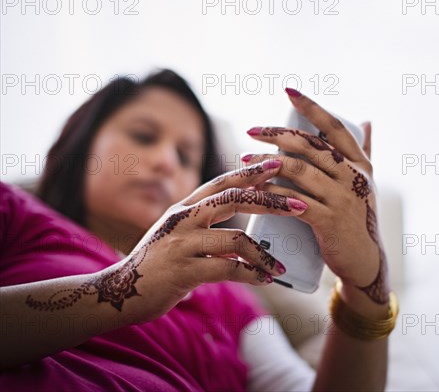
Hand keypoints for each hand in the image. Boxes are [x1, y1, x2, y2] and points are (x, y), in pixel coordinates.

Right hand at [89, 159, 307, 322]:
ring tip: (280, 265)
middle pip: (233, 199)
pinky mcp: (182, 271)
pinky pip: (227, 269)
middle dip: (270, 200)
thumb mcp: (178, 237)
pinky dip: (251, 274)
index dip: (251, 172)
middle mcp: (182, 219)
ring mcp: (181, 243)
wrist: (120, 293)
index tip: (278, 164)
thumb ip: (205, 230)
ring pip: (236, 238)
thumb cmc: (157, 264)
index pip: (222, 182)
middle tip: (299, 205)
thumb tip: (240, 235)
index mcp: (183, 207)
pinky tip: (265, 280)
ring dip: (264, 253)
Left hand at [243, 88, 389, 304]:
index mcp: (360, 164)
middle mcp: (353, 177)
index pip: (335, 127)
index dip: (311, 107)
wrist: (364, 262)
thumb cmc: (359, 219)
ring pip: (299, 170)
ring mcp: (342, 199)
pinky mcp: (329, 221)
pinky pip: (294, 200)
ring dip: (268, 163)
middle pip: (310, 146)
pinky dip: (272, 192)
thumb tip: (366, 121)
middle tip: (252, 131)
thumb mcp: (367, 182)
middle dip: (277, 134)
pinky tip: (255, 188)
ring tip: (245, 160)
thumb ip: (366, 152)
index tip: (288, 92)